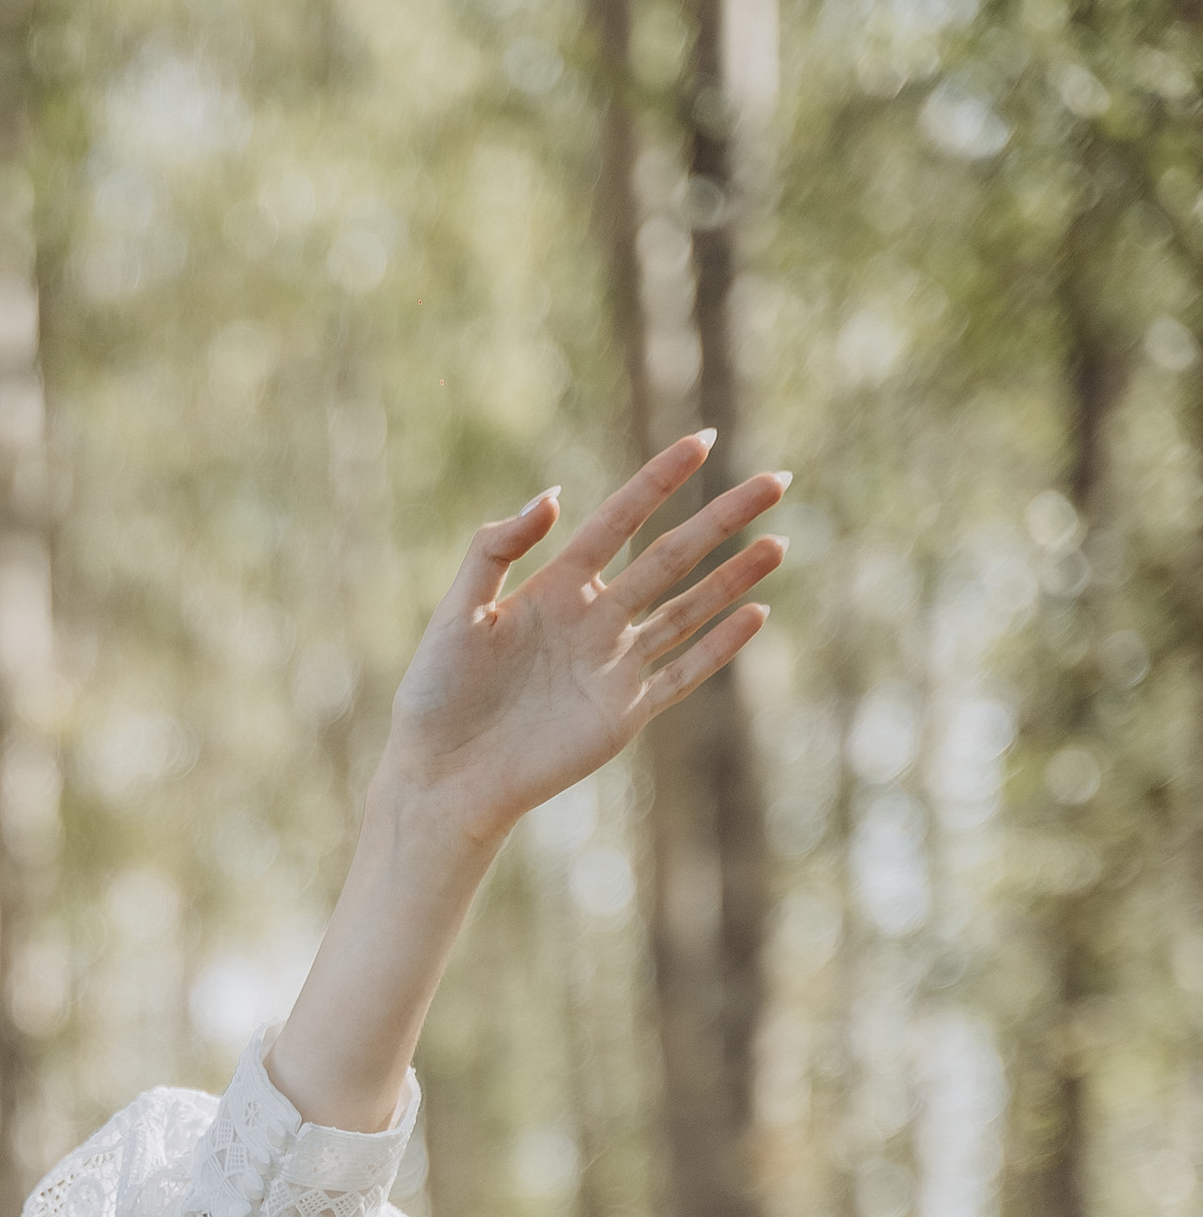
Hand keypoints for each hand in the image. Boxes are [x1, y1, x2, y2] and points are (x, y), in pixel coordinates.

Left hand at [379, 432, 787, 858]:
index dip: (660, 479)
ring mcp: (614, 665)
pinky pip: (681, 673)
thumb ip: (497, 549)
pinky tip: (756, 615)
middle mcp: (593, 619)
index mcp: (554, 586)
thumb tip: (555, 495)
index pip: (620, 520)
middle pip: (671, 556)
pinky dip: (719, 647)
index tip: (703, 440)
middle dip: (723, 518)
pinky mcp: (624, 714)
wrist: (443, 776)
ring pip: (689, 609)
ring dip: (734, 577)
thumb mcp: (456, 611)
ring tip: (778, 543)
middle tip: (776, 479)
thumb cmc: (437, 694)